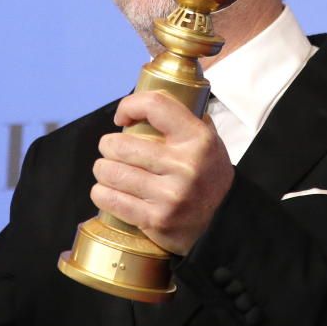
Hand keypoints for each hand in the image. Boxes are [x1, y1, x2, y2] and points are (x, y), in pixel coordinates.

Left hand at [91, 90, 233, 255]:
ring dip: (102, 170)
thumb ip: (184, 118)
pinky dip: (101, 193)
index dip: (129, 106)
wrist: (225, 223)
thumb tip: (147, 102)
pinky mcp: (156, 220)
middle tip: (111, 150)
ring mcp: (170, 195)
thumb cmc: (207, 175)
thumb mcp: (208, 141)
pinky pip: (110, 200)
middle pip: (120, 145)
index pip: (155, 105)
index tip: (121, 118)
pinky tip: (106, 191)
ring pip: (110, 172)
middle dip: (108, 146)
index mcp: (198, 139)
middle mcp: (185, 166)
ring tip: (108, 171)